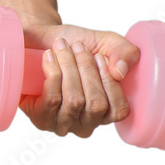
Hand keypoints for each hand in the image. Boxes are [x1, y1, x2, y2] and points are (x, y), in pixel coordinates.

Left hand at [19, 21, 140, 137]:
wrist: (39, 39)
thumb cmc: (73, 46)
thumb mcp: (106, 43)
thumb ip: (125, 52)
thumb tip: (119, 73)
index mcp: (105, 113)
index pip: (118, 110)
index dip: (110, 82)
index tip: (99, 55)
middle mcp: (85, 125)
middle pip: (95, 104)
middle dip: (87, 69)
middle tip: (77, 46)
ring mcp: (61, 124)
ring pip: (74, 100)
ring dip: (68, 67)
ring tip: (61, 47)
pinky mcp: (40, 118)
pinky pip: (52, 99)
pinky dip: (53, 72)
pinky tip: (49, 56)